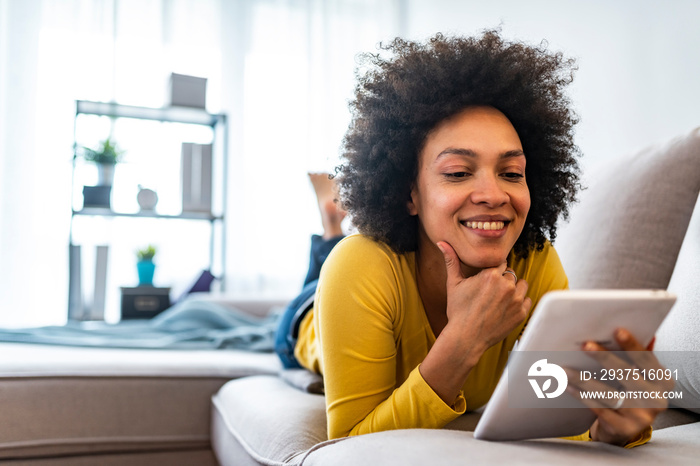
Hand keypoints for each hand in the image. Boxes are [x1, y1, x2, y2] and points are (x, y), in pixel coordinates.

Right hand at [437, 241, 531, 350]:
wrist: (466, 338)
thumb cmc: (457, 311)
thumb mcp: (453, 284)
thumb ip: (451, 260)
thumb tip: (441, 242)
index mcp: (491, 275)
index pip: (500, 262)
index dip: (493, 271)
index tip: (486, 280)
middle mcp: (506, 285)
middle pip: (510, 273)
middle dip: (502, 279)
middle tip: (489, 293)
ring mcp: (516, 300)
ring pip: (521, 284)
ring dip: (513, 289)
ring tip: (499, 299)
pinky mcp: (521, 313)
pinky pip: (527, 300)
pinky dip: (519, 303)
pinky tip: (505, 308)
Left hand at [567, 329, 670, 445]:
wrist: (624, 428)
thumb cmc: (629, 391)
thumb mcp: (639, 374)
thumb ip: (638, 354)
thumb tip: (634, 329)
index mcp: (663, 381)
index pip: (646, 359)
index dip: (632, 345)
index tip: (617, 330)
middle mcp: (656, 399)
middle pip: (626, 374)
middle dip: (605, 358)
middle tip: (585, 345)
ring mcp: (641, 416)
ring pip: (608, 393)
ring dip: (584, 380)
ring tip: (565, 368)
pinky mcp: (624, 429)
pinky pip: (598, 409)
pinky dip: (582, 396)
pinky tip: (568, 386)